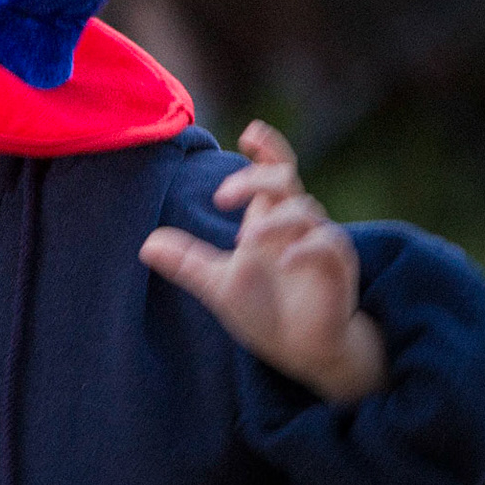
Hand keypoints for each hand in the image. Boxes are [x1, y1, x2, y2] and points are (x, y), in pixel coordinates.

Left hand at [140, 121, 388, 403]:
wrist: (300, 352)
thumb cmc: (265, 311)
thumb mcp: (218, 285)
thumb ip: (187, 262)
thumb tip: (146, 245)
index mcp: (269, 219)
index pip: (274, 169)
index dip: (267, 147)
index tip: (248, 133)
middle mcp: (297, 224)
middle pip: (285, 178)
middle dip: (253, 179)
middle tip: (221, 199)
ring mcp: (320, 243)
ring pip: (305, 209)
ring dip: (272, 220)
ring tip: (242, 243)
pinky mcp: (338, 268)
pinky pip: (328, 244)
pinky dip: (306, 247)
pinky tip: (284, 261)